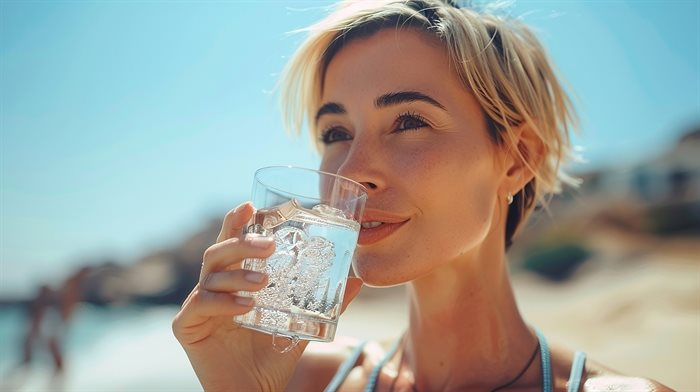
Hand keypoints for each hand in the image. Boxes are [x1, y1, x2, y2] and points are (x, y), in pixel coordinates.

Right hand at [172, 202, 362, 391]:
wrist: (255, 391)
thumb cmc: (272, 355)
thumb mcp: (301, 323)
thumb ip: (325, 303)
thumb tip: (355, 281)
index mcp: (234, 280)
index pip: (233, 244)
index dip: (236, 222)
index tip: (249, 205)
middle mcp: (213, 287)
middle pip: (219, 252)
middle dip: (242, 243)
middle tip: (268, 245)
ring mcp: (197, 305)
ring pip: (210, 275)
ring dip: (238, 274)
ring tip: (263, 282)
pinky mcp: (186, 326)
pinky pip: (201, 305)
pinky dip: (223, 303)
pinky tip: (245, 307)